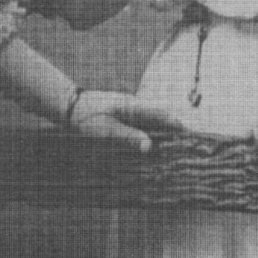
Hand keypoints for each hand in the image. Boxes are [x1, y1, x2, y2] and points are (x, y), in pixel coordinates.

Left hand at [70, 90, 186, 153]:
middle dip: (172, 132)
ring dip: (159, 134)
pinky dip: (146, 133)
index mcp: (134, 107)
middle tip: (182, 149)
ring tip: (168, 152)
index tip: (190, 137)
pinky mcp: (120, 115)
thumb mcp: (105, 131)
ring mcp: (127, 110)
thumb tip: (150, 146)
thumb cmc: (85, 118)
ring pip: (149, 121)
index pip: (163, 115)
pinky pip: (139, 124)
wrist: (67, 106)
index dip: (178, 126)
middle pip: (160, 118)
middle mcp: (133, 106)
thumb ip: (128, 137)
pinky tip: (145, 146)